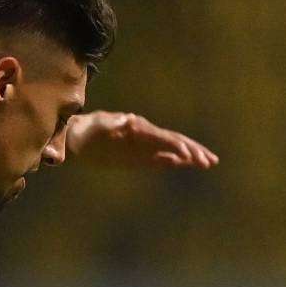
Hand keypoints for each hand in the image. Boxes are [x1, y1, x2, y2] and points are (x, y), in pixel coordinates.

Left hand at [66, 111, 217, 169]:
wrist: (75, 136)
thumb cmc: (85, 130)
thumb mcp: (96, 126)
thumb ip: (112, 125)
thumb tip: (128, 121)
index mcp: (137, 127)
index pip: (162, 137)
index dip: (177, 146)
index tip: (190, 156)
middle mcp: (144, 134)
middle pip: (173, 142)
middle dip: (192, 151)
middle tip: (210, 162)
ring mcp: (142, 145)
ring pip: (170, 149)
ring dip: (188, 156)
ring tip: (206, 163)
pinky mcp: (136, 155)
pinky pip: (157, 159)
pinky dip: (171, 161)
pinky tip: (181, 164)